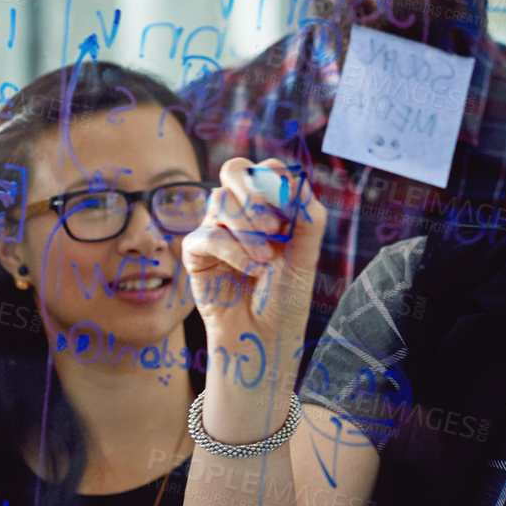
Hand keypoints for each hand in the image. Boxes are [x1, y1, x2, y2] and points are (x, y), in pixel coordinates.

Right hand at [182, 158, 326, 400]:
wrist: (265, 336)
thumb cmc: (287, 296)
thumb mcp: (306, 257)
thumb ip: (308, 220)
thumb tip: (299, 185)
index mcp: (270, 207)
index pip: (267, 169)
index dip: (276, 180)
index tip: (291, 210)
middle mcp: (241, 213)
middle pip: (234, 169)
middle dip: (255, 192)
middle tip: (274, 228)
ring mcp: (216, 229)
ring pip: (220, 200)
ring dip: (247, 228)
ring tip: (266, 259)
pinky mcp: (196, 252)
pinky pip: (206, 235)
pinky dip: (233, 251)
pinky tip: (252, 270)